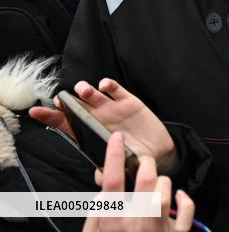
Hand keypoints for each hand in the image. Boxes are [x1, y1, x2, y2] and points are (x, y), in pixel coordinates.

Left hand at [30, 79, 177, 172]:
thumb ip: (108, 170)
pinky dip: (109, 85)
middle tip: (60, 99)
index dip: (50, 117)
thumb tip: (99, 178)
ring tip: (83, 91)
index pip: (65, 124)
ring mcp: (112, 108)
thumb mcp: (119, 167)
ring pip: (93, 95)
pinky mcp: (129, 101)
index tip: (35, 111)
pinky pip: (116, 90)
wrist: (157, 151)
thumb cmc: (132, 158)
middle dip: (65, 100)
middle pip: (76, 106)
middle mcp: (97, 118)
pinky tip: (104, 86)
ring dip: (85, 90)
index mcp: (89, 134)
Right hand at [82, 133, 194, 231]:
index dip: (114, 156)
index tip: (117, 138)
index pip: (112, 182)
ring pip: (165, 192)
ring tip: (155, 184)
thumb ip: (97, 212)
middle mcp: (136, 223)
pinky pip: (186, 212)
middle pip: (146, 180)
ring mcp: (157, 229)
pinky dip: (184, 200)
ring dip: (161, 183)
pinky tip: (178, 195)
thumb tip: (105, 188)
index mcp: (112, 222)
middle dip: (145, 164)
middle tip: (143, 161)